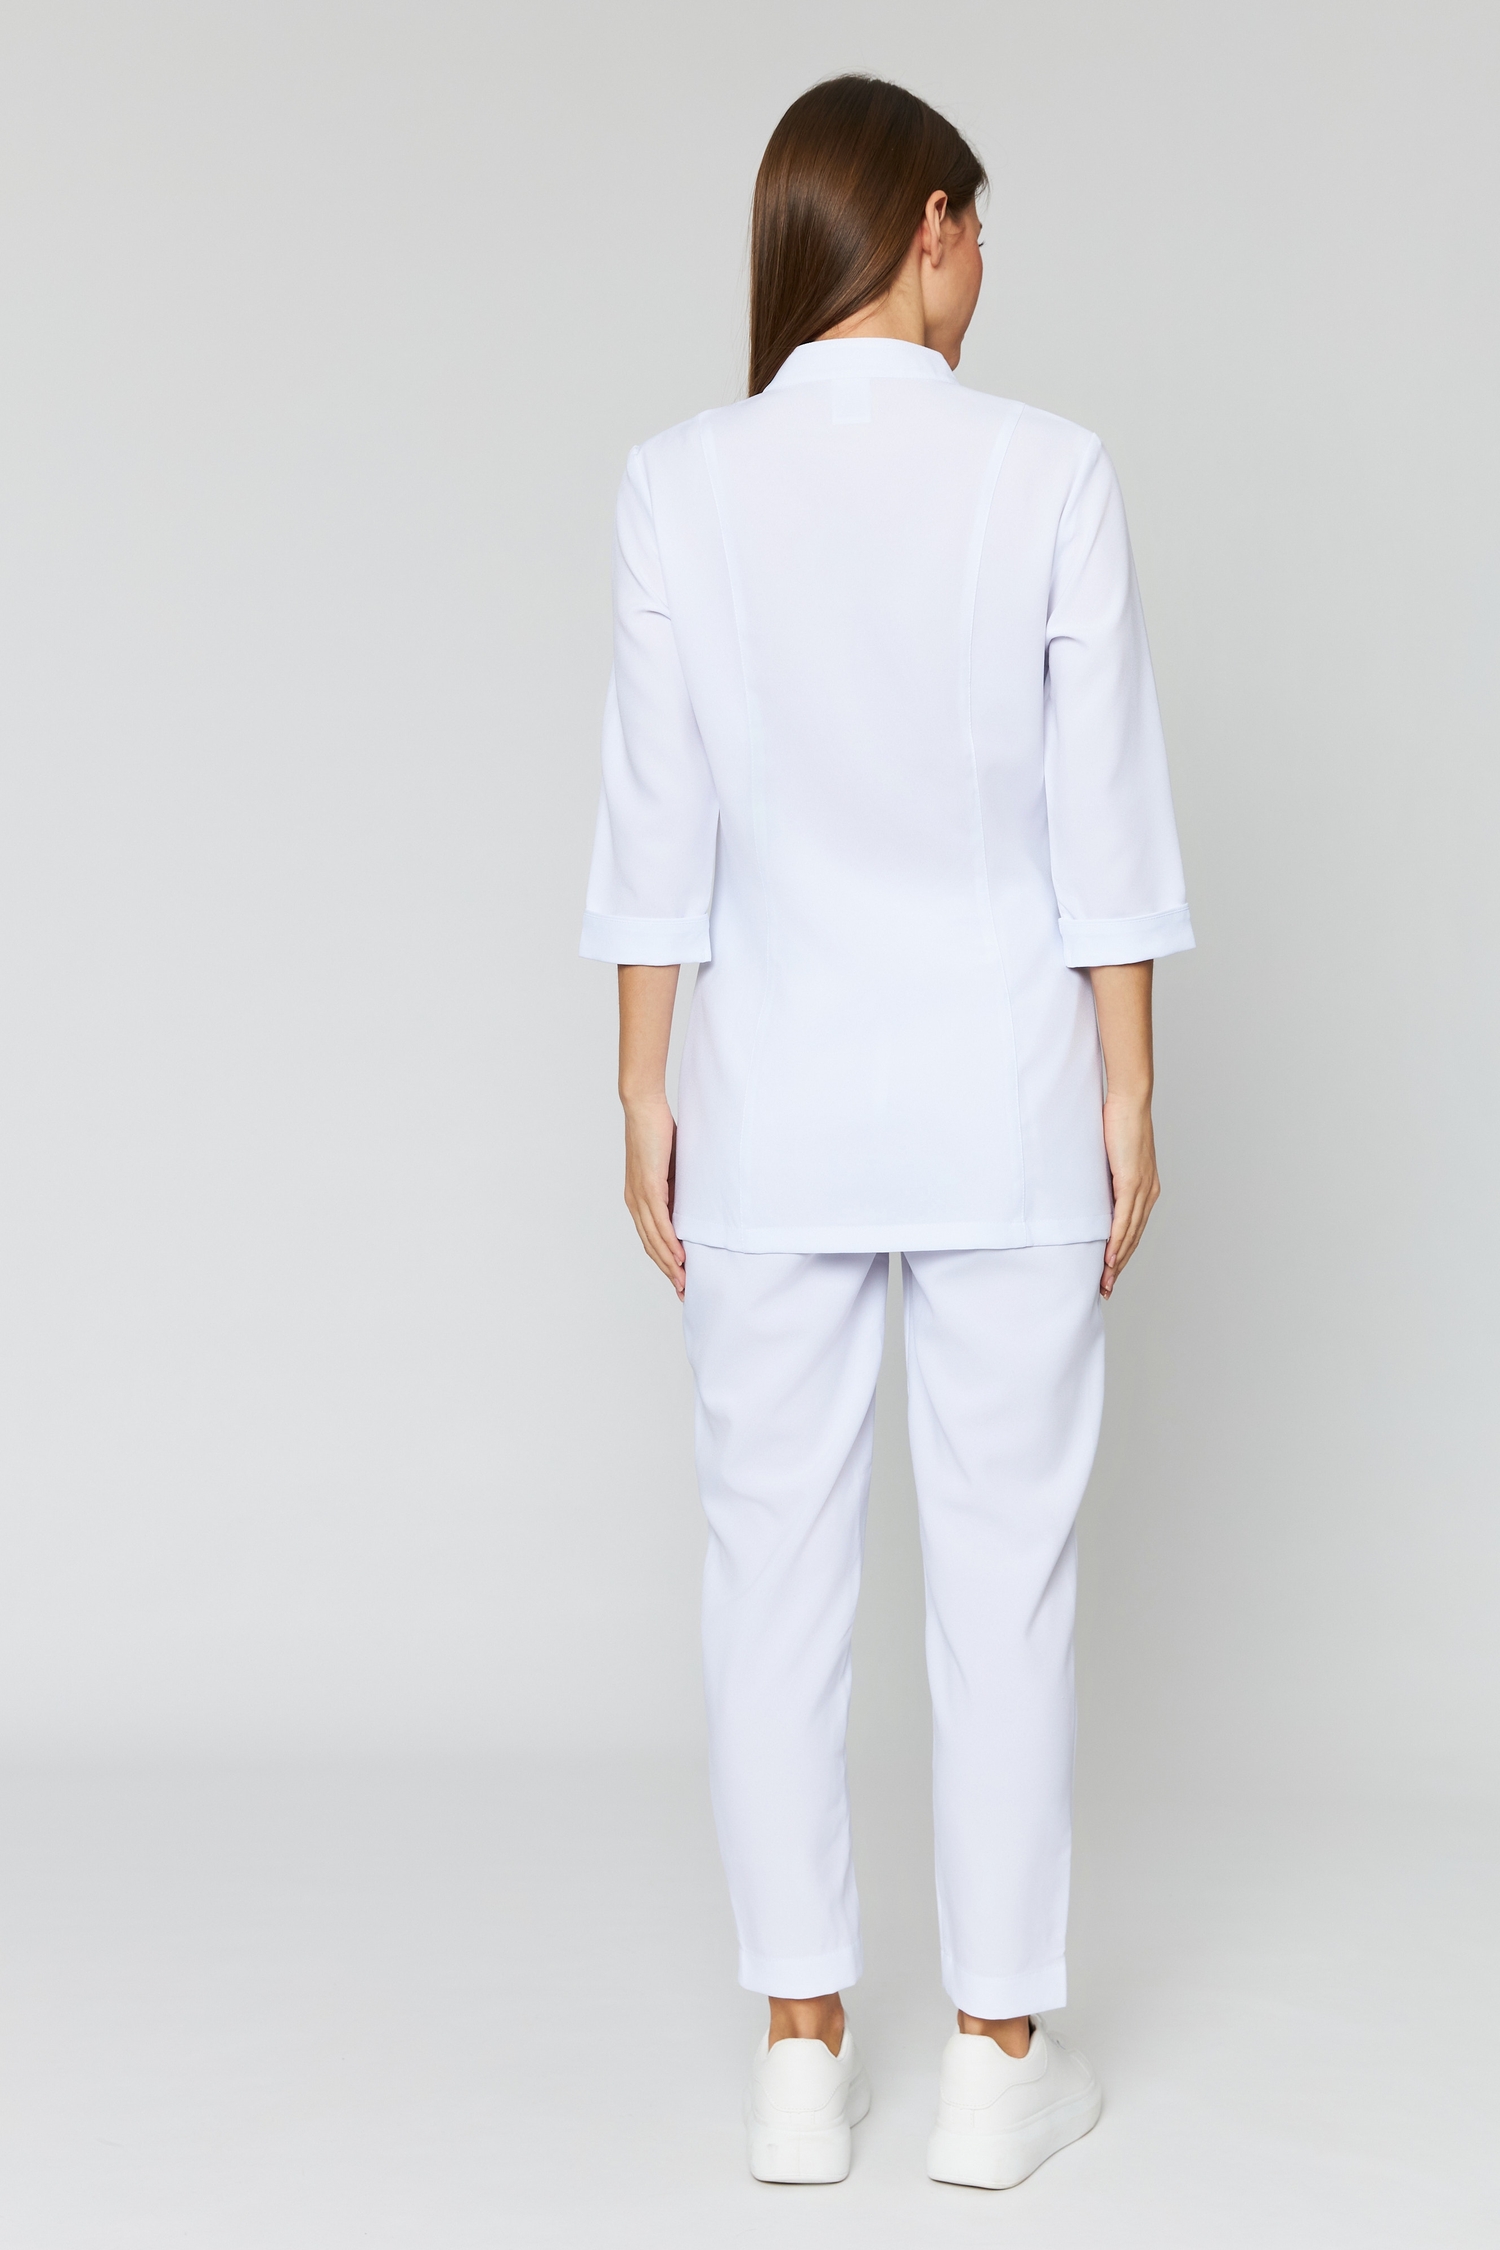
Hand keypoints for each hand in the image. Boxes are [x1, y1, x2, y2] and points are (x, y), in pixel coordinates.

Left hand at [623, 1096, 685, 1297]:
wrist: (643, 1107)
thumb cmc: (659, 1132)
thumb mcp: (673, 1167)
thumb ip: (679, 1187)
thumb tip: (695, 1200)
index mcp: (638, 1199)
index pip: (650, 1238)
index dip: (663, 1261)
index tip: (678, 1280)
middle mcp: (635, 1202)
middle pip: (650, 1246)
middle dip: (667, 1272)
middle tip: (683, 1293)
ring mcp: (640, 1196)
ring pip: (654, 1240)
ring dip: (669, 1264)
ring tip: (683, 1283)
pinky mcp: (649, 1187)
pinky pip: (659, 1222)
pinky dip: (669, 1243)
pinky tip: (679, 1258)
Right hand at [1100, 1091, 1159, 1298]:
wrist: (1130, 1101)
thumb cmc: (1118, 1124)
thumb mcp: (1110, 1158)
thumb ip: (1105, 1177)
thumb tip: (1089, 1190)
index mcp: (1146, 1189)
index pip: (1134, 1229)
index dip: (1123, 1254)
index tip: (1110, 1273)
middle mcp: (1149, 1193)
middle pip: (1134, 1238)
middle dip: (1120, 1266)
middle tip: (1106, 1288)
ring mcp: (1142, 1188)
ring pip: (1130, 1234)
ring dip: (1117, 1260)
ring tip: (1105, 1280)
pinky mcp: (1131, 1181)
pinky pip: (1123, 1218)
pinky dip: (1116, 1240)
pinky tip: (1109, 1257)